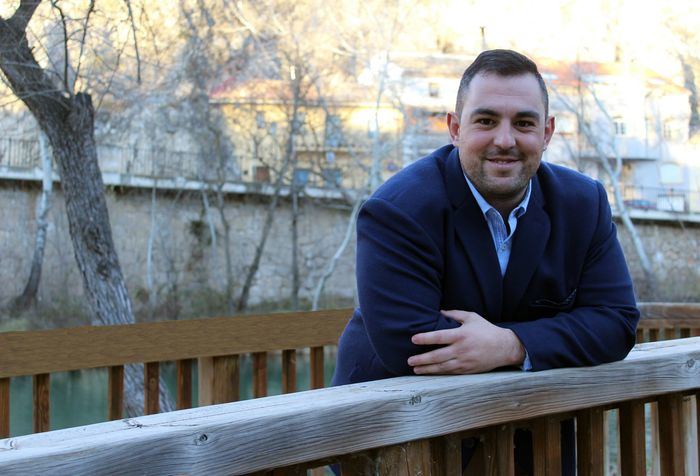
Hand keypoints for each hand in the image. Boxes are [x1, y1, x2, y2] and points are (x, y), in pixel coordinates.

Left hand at [407, 310, 525, 374]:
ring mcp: (464, 361)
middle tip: (409, 360)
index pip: (439, 337)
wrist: (504, 347)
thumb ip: (454, 314)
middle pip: (437, 356)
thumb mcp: (471, 317)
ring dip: (427, 369)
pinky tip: (430, 373)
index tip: (413, 339)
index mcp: (461, 335)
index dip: (425, 338)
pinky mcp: (467, 370)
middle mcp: (461, 349)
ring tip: (415, 369)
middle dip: (422, 359)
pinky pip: (450, 373)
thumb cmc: (486, 330)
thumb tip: (439, 311)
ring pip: (442, 367)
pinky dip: (438, 373)